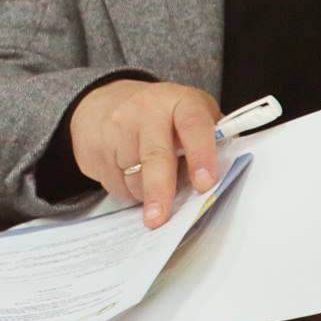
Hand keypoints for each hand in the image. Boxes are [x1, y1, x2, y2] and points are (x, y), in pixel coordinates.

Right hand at [68, 79, 221, 227]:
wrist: (103, 101)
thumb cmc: (161, 117)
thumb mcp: (190, 114)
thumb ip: (210, 139)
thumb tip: (225, 181)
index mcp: (181, 102)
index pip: (194, 126)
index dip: (201, 155)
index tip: (205, 184)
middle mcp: (147, 110)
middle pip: (156, 156)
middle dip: (160, 191)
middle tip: (161, 220)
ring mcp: (116, 126)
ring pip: (134, 177)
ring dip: (146, 193)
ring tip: (151, 182)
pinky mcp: (95, 145)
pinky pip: (114, 183)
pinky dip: (126, 188)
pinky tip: (128, 173)